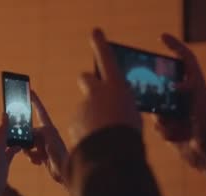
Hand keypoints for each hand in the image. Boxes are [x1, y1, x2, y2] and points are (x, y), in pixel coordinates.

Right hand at [24, 91, 68, 182]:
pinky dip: (32, 157)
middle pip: (29, 132)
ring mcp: (44, 145)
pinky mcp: (43, 154)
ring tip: (36, 157)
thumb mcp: (48, 141)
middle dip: (25, 140)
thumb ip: (37, 134)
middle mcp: (46, 135)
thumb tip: (27, 134)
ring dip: (29, 151)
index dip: (35, 100)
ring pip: (28, 144)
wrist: (65, 173)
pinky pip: (31, 153)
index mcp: (48, 128)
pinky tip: (38, 162)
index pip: (40, 111)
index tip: (30, 90)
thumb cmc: (60, 156)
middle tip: (23, 145)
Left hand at [70, 28, 141, 146]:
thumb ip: (121, 103)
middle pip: (85, 78)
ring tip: (103, 134)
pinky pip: (80, 123)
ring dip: (90, 116)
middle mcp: (96, 92)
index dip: (100, 44)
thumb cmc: (128, 134)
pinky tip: (95, 141)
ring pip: (84, 107)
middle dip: (90, 84)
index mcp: (115, 86)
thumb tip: (113, 104)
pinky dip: (85, 130)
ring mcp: (82, 106)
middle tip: (97, 95)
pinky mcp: (73, 121)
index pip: (106, 58)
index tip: (95, 32)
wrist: (110, 153)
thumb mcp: (132, 114)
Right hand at [154, 34, 205, 186]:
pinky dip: (164, 132)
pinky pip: (157, 125)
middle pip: (164, 86)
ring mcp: (177, 113)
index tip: (161, 38)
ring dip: (163, 121)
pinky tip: (176, 138)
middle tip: (155, 102)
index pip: (186, 62)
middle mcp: (186, 98)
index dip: (175, 48)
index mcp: (198, 89)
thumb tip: (178, 82)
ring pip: (157, 107)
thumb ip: (194, 91)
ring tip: (176, 130)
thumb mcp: (205, 107)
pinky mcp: (171, 128)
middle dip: (159, 96)